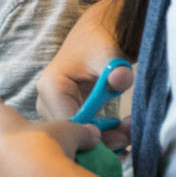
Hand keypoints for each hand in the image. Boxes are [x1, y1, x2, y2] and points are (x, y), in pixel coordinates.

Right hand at [36, 0, 133, 149]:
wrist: (98, 36)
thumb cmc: (102, 43)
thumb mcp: (111, 56)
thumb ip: (117, 70)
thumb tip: (121, 78)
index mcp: (51, 87)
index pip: (70, 125)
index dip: (96, 136)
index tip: (122, 135)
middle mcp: (45, 102)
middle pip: (72, 134)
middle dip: (102, 140)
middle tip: (130, 135)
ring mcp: (52, 110)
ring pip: (76, 137)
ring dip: (104, 140)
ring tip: (129, 131)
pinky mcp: (62, 114)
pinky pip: (80, 134)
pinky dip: (101, 137)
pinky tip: (120, 136)